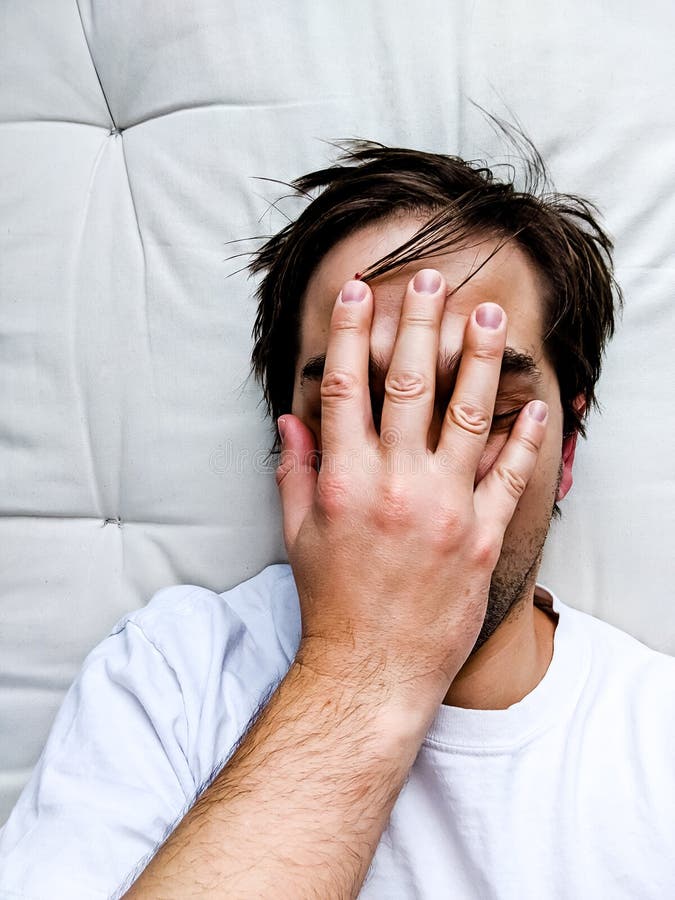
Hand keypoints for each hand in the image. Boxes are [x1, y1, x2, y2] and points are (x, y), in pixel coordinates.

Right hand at [275, 269, 547, 708]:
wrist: (374, 669)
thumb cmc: (332, 602)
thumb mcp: (298, 536)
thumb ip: (295, 472)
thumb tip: (290, 421)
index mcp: (345, 481)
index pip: (347, 388)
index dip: (354, 333)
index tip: (361, 292)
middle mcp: (396, 486)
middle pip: (410, 385)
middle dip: (419, 323)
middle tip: (431, 278)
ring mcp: (445, 510)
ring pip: (468, 417)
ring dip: (480, 360)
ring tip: (489, 317)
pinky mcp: (482, 537)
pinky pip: (509, 477)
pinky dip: (525, 439)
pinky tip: (536, 405)